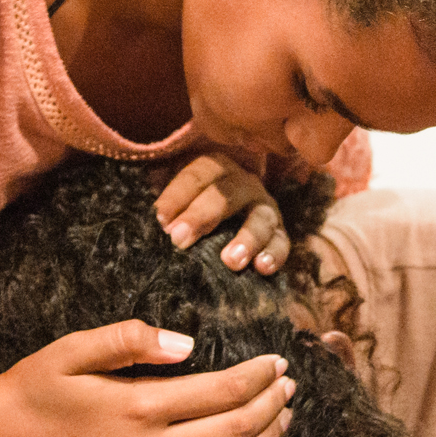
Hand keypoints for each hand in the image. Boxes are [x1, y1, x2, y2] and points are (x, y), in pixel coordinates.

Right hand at [0, 320, 295, 436]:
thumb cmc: (32, 391)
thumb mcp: (74, 350)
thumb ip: (132, 339)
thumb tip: (190, 344)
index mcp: (139, 409)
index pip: (224, 391)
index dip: (260, 375)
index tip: (278, 361)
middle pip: (238, 432)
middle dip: (273, 406)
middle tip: (290, 387)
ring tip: (283, 419)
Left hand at [154, 153, 287, 273]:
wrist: (225, 220)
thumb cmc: (190, 208)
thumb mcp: (176, 199)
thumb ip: (165, 205)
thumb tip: (154, 219)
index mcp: (216, 168)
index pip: (196, 176)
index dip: (177, 196)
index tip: (161, 219)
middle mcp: (243, 183)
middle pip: (226, 194)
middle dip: (202, 216)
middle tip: (179, 240)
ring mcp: (264, 207)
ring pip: (260, 217)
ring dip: (247, 238)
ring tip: (231, 261)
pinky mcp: (278, 232)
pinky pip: (281, 241)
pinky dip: (274, 254)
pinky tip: (262, 268)